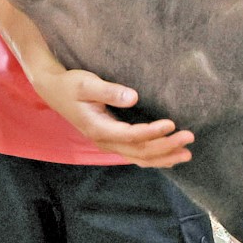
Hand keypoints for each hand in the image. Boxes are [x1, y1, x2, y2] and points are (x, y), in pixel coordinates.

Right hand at [32, 68, 193, 167]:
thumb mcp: (87, 83)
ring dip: (163, 156)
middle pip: (139, 152)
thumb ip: (110, 91)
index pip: (132, 136)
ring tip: (186, 153)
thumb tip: (134, 97)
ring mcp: (107, 144)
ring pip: (139, 158)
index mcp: (99, 129)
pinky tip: (168, 156)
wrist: (53, 90)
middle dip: (166, 147)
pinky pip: (135, 155)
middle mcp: (104, 141)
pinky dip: (153, 157)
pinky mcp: (111, 141)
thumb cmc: (70, 84)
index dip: (153, 132)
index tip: (172, 124)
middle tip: (189, 138)